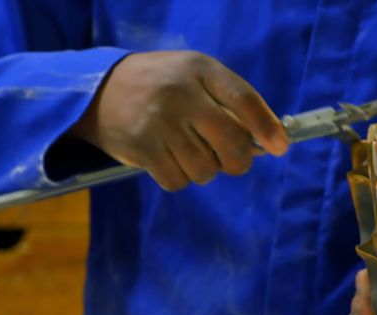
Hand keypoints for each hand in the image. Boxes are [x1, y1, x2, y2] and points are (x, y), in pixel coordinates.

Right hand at [70, 51, 288, 190]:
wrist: (96, 89)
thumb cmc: (159, 84)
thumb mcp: (193, 76)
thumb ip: (227, 102)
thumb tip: (265, 141)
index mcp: (199, 70)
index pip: (244, 100)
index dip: (267, 127)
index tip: (280, 147)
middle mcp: (181, 94)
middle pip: (230, 141)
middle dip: (239, 161)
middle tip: (233, 162)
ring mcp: (160, 123)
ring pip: (205, 169)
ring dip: (204, 170)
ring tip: (190, 154)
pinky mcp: (142, 149)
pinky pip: (178, 181)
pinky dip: (180, 178)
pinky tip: (170, 162)